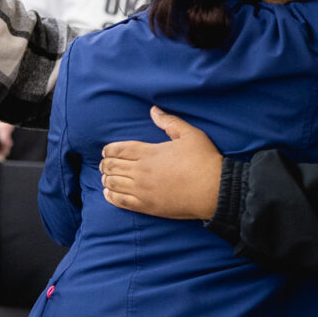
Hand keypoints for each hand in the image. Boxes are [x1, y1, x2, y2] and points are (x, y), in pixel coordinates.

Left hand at [100, 106, 221, 219]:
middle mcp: (141, 171)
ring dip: (107, 179)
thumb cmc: (204, 160)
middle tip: (103, 164)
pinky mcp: (148, 206)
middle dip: (105, 164)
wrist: (213, 190)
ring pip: (114, 184)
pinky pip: (122, 202)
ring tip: (105, 177)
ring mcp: (143, 190)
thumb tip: (154, 110)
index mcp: (149, 152)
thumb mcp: (190, 134)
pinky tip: (108, 194)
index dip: (108, 150)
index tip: (105, 151)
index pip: (119, 150)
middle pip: (113, 166)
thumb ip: (170, 122)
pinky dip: (111, 197)